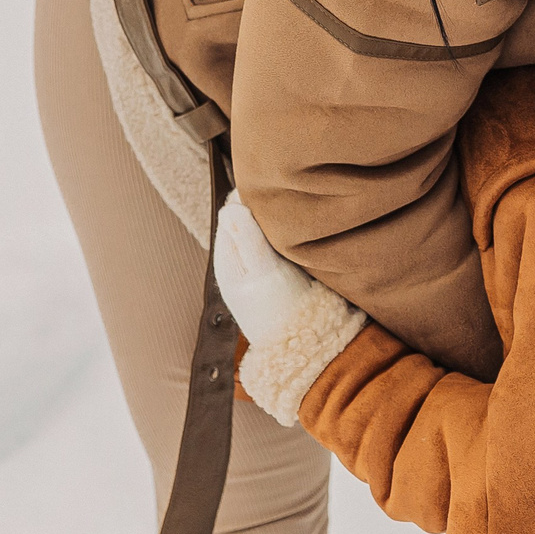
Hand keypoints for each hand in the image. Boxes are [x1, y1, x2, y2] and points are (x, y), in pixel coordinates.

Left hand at [212, 194, 320, 349]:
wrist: (307, 346)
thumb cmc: (282, 311)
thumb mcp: (264, 273)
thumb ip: (248, 240)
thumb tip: (231, 206)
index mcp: (227, 260)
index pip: (231, 213)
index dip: (249, 197)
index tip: (273, 187)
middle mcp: (241, 262)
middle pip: (248, 220)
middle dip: (264, 207)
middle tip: (289, 196)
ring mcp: (261, 267)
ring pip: (266, 230)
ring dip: (279, 221)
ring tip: (298, 211)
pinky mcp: (281, 272)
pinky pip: (282, 243)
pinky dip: (290, 235)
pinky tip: (304, 231)